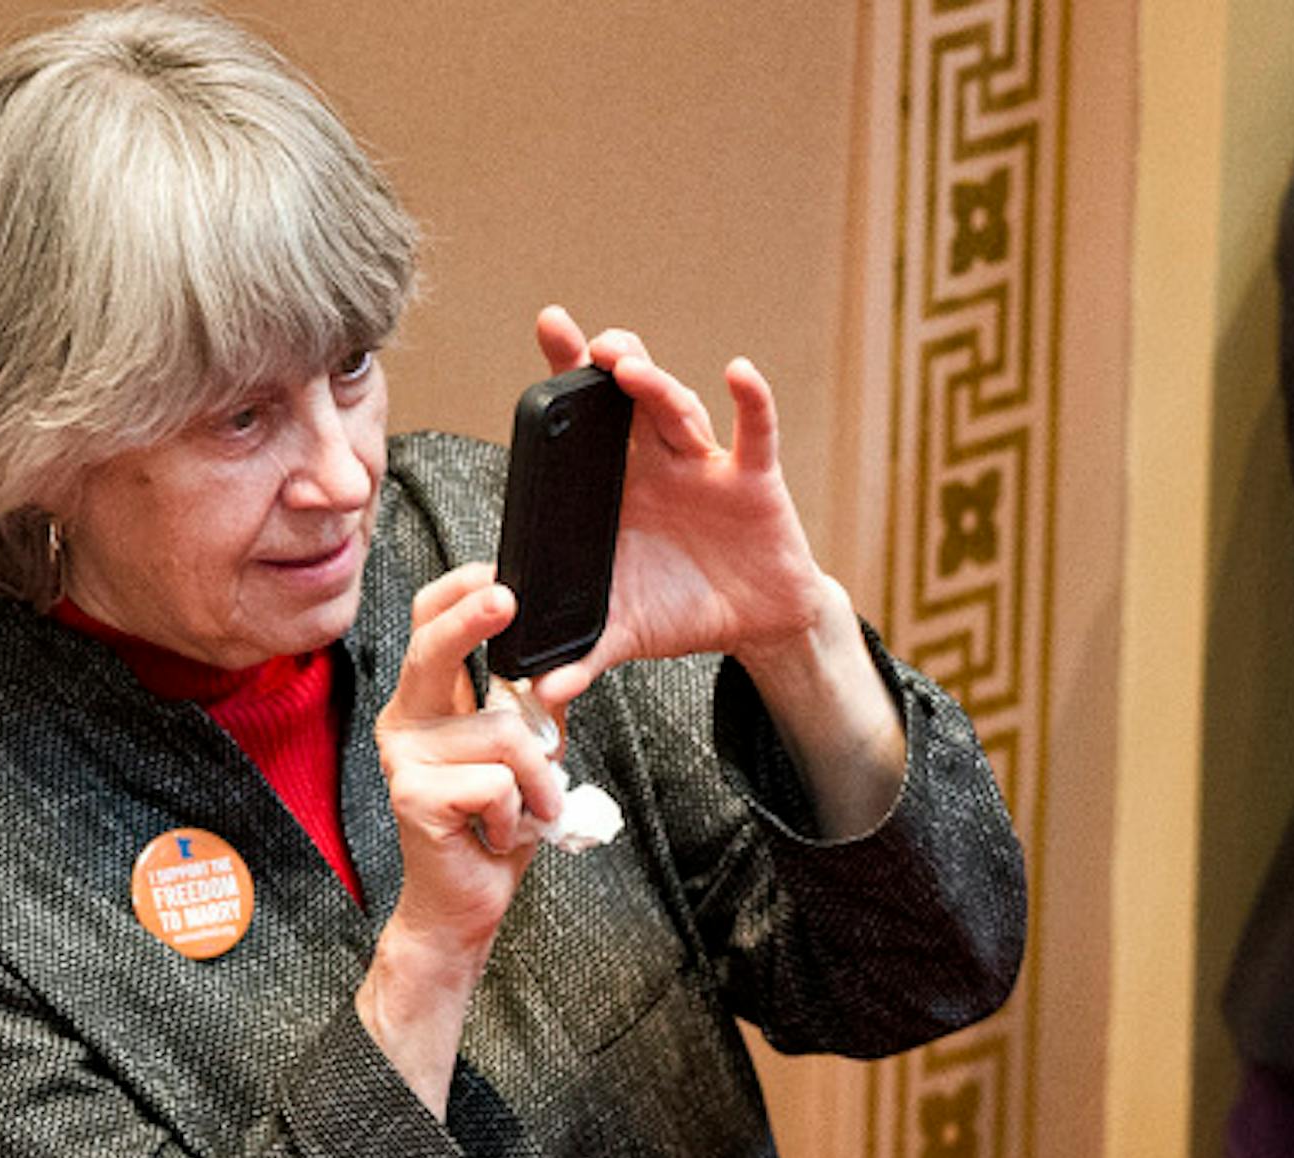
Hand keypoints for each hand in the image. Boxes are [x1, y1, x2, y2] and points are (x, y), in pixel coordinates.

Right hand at [358, 563, 563, 1115]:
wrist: (464, 903)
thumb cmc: (494, 827)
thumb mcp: (525, 756)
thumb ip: (531, 708)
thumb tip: (557, 664)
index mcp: (425, 702)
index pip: (425, 624)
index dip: (458, 591)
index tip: (500, 572)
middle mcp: (403, 721)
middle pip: (433, 650)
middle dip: (473, 619)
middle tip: (507, 596)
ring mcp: (402, 758)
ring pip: (502, 734)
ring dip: (540, 780)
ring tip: (532, 810)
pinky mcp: (412, 796)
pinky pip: (496, 782)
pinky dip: (518, 814)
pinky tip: (499, 834)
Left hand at [526, 305, 837, 711]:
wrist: (753, 624)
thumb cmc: (681, 609)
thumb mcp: (625, 631)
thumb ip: (584, 655)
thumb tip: (541, 692)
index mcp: (614, 488)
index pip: (582, 426)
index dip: (565, 376)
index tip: (547, 328)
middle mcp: (655, 464)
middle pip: (627, 399)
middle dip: (606, 365)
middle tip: (583, 344)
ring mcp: (704, 467)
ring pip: (677, 411)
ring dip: (653, 386)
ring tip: (624, 366)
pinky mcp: (752, 482)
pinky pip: (753, 434)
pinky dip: (750, 401)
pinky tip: (738, 372)